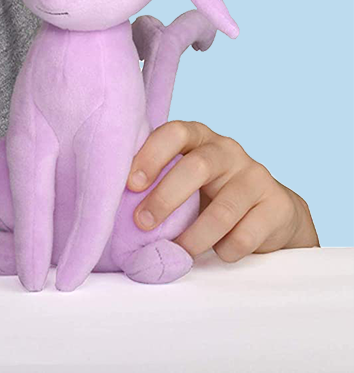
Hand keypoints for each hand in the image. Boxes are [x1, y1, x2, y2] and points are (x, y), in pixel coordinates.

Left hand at [126, 120, 318, 260]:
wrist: (270, 211)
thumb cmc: (209, 193)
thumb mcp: (185, 178)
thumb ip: (158, 180)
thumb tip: (111, 205)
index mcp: (198, 136)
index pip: (174, 133)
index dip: (150, 155)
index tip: (129, 184)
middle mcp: (227, 150)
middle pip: (196, 167)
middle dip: (165, 197)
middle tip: (143, 223)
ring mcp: (256, 175)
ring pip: (222, 210)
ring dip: (194, 236)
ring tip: (177, 251)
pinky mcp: (277, 204)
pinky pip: (246, 234)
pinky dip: (226, 250)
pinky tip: (219, 254)